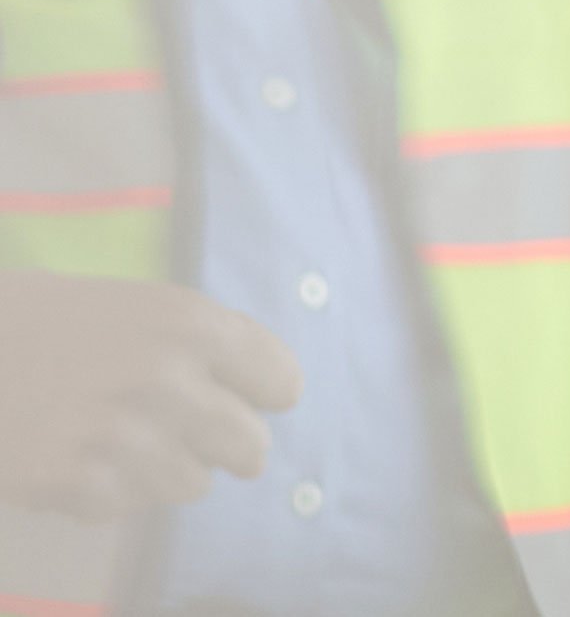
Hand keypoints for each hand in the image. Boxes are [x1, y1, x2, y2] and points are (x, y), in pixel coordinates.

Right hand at [0, 272, 300, 516]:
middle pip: (249, 447)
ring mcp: (118, 434)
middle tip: (192, 439)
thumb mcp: (135, 306)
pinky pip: (123, 507)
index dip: (263, 395)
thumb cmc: (43, 320)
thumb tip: (266, 389)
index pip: (280, 382)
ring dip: (162, 472)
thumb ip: (202, 344)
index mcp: (188, 322)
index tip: (249, 400)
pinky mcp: (70, 481)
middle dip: (227, 448)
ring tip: (117, 443)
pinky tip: (70, 460)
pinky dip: (101, 493)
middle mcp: (164, 377)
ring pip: (190, 485)